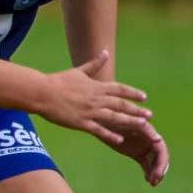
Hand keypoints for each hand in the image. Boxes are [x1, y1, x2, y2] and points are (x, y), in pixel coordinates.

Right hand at [37, 50, 151, 144]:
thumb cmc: (58, 80)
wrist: (42, 92)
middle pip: (121, 104)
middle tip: (149, 115)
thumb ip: (94, 64)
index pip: (120, 89)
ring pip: (114, 117)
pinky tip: (120, 139)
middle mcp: (96, 99)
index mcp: (96, 86)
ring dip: (130, 121)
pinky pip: (99, 130)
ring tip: (142, 125)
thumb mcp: (78, 70)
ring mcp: (90, 111)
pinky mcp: (81, 122)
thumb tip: (105, 52)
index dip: (133, 93)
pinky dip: (110, 134)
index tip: (144, 97)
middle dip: (137, 110)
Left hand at [98, 114, 169, 186]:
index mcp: (149, 133)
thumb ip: (143, 131)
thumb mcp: (127, 126)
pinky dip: (148, 171)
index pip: (161, 149)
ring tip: (152, 182)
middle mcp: (149, 140)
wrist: (101, 123)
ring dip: (155, 172)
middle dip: (159, 169)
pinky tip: (148, 179)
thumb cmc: (114, 121)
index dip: (162, 161)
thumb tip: (158, 140)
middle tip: (154, 181)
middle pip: (160, 157)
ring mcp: (144, 147)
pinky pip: (146, 163)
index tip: (158, 173)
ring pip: (154, 162)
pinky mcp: (137, 153)